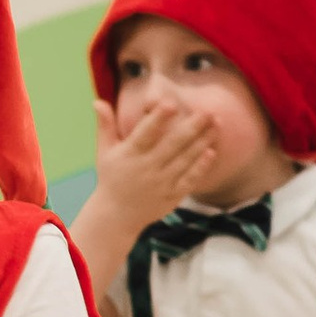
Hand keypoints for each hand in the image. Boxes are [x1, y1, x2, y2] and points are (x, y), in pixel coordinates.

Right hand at [92, 89, 215, 241]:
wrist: (116, 216)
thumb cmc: (111, 177)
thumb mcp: (104, 151)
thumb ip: (105, 125)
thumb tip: (98, 101)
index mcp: (129, 154)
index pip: (145, 133)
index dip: (158, 119)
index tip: (171, 103)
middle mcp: (146, 168)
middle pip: (172, 144)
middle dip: (192, 126)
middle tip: (207, 110)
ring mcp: (161, 183)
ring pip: (185, 159)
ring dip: (202, 141)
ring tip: (216, 124)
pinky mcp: (171, 196)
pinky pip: (189, 180)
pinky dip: (200, 167)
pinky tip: (211, 151)